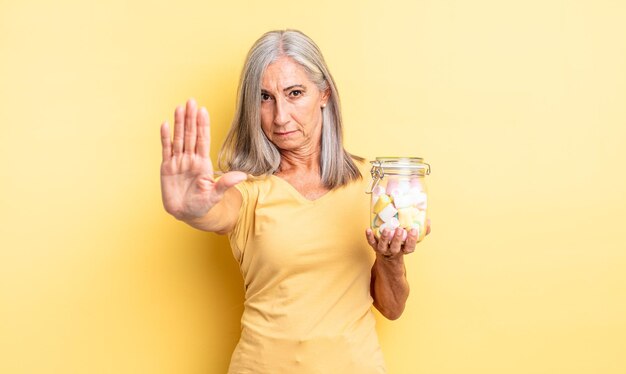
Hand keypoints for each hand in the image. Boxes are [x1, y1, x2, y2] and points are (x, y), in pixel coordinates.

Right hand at [160, 98, 245, 220]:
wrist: (186, 214)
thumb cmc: (203, 204)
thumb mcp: (215, 195)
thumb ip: (226, 183)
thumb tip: (243, 176)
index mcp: (203, 163)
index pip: (203, 140)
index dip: (203, 126)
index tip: (203, 111)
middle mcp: (191, 159)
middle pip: (190, 135)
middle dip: (190, 118)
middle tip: (191, 101)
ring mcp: (178, 162)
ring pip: (179, 138)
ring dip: (179, 123)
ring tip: (180, 107)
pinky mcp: (167, 168)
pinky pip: (166, 150)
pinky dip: (165, 137)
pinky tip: (165, 124)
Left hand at [365, 219, 430, 260]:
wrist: (388, 257)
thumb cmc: (402, 244)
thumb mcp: (412, 239)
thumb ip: (422, 231)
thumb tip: (428, 220)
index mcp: (404, 249)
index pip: (409, 247)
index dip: (412, 240)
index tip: (413, 230)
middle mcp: (394, 251)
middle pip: (396, 247)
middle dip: (398, 239)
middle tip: (400, 230)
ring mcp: (383, 249)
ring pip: (383, 246)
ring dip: (385, 238)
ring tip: (387, 230)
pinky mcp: (375, 246)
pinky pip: (371, 242)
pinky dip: (369, 237)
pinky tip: (368, 229)